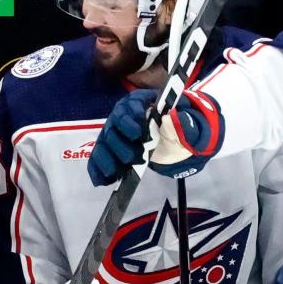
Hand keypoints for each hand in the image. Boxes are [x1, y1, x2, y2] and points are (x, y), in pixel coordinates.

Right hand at [87, 88, 222, 184]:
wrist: (171, 137)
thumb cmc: (175, 124)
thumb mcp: (185, 120)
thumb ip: (184, 121)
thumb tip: (175, 120)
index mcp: (138, 103)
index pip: (130, 106)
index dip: (130, 119)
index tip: (137, 133)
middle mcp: (121, 116)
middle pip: (113, 127)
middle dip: (121, 144)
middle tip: (135, 158)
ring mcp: (113, 133)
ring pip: (103, 143)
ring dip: (107, 159)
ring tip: (116, 173)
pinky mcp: (109, 149)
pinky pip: (98, 158)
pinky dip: (97, 169)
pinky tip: (103, 181)